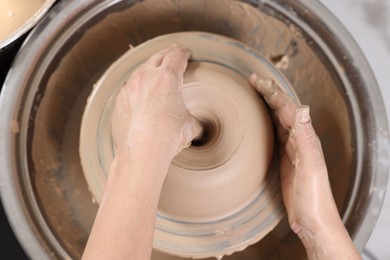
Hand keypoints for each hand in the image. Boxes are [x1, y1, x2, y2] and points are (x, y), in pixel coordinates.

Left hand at [111, 46, 198, 160]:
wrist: (142, 152)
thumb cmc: (168, 137)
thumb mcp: (191, 127)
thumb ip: (195, 120)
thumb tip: (198, 127)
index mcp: (167, 77)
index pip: (177, 55)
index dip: (184, 53)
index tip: (186, 53)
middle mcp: (146, 77)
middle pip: (158, 56)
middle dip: (167, 54)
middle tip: (173, 55)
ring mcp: (129, 88)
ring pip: (141, 70)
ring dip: (150, 69)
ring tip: (156, 73)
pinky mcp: (119, 101)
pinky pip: (129, 88)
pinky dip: (137, 88)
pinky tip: (141, 96)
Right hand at [250, 74, 359, 258]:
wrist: (313, 220)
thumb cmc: (314, 197)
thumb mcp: (310, 168)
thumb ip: (306, 139)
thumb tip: (302, 109)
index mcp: (305, 138)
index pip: (286, 108)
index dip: (271, 93)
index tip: (255, 81)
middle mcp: (299, 140)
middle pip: (281, 110)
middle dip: (267, 94)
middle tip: (251, 81)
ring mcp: (291, 150)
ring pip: (277, 120)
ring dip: (266, 106)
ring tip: (254, 95)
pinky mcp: (284, 160)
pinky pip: (274, 135)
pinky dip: (265, 124)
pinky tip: (258, 124)